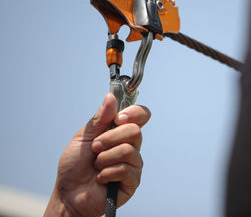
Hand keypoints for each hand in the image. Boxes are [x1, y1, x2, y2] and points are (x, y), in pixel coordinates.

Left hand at [44, 93, 150, 216]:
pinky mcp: (133, 180)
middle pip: (135, 130)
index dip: (134, 113)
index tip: (118, 118)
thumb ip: (99, 119)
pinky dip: (107, 172)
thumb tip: (110, 97)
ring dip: (105, 157)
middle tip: (95, 147)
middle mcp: (131, 145)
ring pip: (129, 150)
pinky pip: (126, 169)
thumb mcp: (84, 137)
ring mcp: (133, 163)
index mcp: (121, 132)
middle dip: (110, 138)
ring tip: (96, 165)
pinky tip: (100, 178)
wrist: (69, 194)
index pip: (141, 115)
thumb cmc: (75, 166)